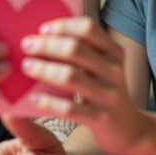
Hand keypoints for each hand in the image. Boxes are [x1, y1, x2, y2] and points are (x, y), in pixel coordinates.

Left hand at [21, 17, 146, 154]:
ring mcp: (108, 95)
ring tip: (26, 66)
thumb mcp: (103, 66)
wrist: (129, 128)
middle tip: (26, 45)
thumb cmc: (105, 91)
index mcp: (114, 52)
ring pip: (70, 76)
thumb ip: (83, 50)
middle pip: (75, 49)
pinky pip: (70, 108)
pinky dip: (49, 101)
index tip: (42, 29)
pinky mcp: (100, 118)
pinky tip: (33, 97)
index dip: (63, 25)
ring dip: (44, 69)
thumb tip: (44, 36)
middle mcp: (114, 70)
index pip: (88, 28)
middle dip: (46, 45)